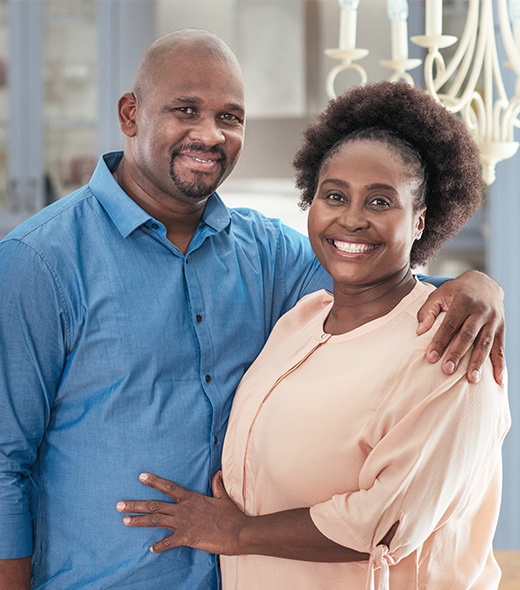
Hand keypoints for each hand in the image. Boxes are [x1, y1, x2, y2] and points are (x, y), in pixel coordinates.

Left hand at [116, 471, 247, 554]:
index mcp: (191, 498)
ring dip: (139, 521)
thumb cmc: (231, 515)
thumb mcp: (223, 497)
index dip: (154, 481)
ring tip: (125, 521)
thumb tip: (217, 473)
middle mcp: (183, 509)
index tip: (140, 477)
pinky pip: (168, 542)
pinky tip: (151, 548)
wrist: (238, 531)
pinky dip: (159, 546)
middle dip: (135, 504)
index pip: (168, 487)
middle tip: (119, 505)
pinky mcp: (187, 538)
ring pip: (156, 520)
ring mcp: (184, 523)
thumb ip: (217, 485)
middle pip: (155, 505)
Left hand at [417, 270, 504, 384]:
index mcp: (463, 301)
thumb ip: (427, 311)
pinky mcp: (501, 328)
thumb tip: (419, 331)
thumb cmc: (456, 292)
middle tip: (447, 370)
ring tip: (472, 380)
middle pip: (468, 335)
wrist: (484, 283)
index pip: (450, 324)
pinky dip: (500, 365)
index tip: (430, 357)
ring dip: (478, 362)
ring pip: (485, 343)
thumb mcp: (439, 294)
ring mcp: (493, 320)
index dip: (440, 341)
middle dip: (457, 354)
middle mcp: (480, 310)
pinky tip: (498, 380)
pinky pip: (501, 348)